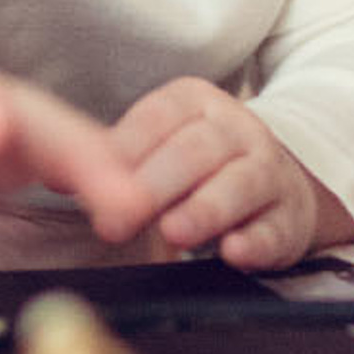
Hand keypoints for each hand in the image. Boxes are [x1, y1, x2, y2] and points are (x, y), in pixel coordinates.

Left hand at [109, 76, 353, 272]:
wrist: (277, 188)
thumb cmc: (200, 169)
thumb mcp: (161, 150)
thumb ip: (119, 163)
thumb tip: (64, 177)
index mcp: (197, 103)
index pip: (158, 117)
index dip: (126, 148)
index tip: (96, 180)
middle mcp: (237, 130)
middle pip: (197, 150)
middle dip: (156, 183)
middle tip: (122, 215)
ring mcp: (269, 172)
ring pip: (240, 184)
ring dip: (205, 208)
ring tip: (174, 231)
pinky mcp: (290, 219)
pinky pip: (274, 229)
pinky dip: (254, 241)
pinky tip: (233, 251)